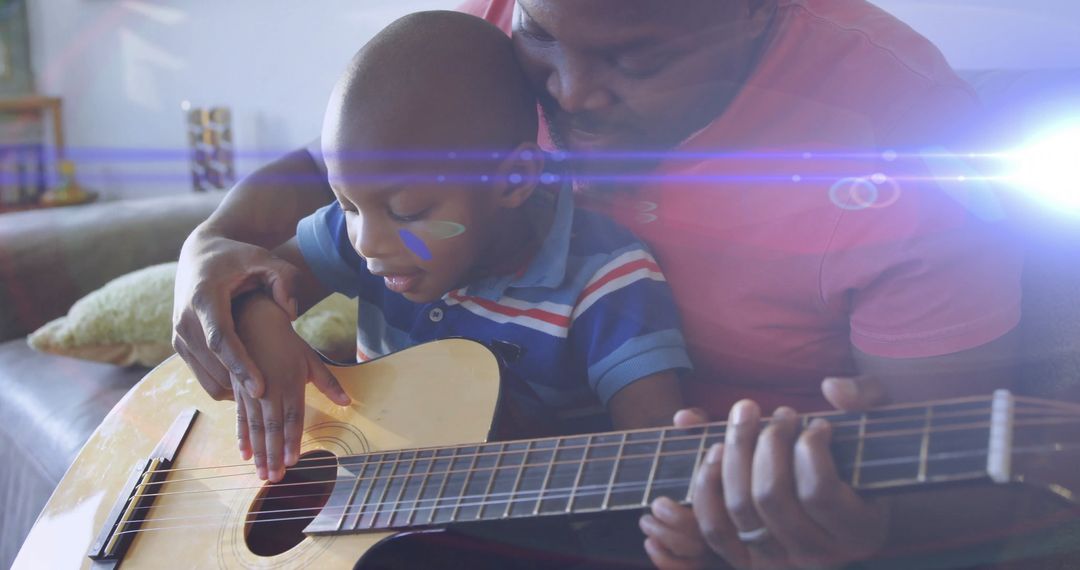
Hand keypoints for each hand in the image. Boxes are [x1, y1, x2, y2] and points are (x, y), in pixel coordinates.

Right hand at [172, 229, 300, 400]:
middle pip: (213, 364)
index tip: (260, 389)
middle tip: (272, 404)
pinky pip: (202, 376)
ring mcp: (178, 334)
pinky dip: (224, 385)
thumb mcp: (264, 259)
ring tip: (265, 397)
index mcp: (204, 297)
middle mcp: (184, 318)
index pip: (221, 340)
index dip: (240, 366)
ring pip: (206, 377)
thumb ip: (284, 279)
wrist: (200, 254)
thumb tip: (291, 313)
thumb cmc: (238, 258)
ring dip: (233, 390)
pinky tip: (249, 386)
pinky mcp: (179, 344)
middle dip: (240, 386)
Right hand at [233, 294, 349, 480]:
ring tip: (261, 474)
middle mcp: (270, 390)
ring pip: (255, 427)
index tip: (292, 461)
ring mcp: (251, 391)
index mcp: (290, 383)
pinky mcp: (238, 391)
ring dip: (259, 452)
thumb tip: (348, 402)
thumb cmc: (286, 342)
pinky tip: (244, 454)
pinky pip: (240, 418)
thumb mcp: (310, 359)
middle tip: (274, 478)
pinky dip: (242, 436)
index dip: (292, 440)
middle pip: (272, 428)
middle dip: (273, 454)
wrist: (252, 320)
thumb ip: (328, 382)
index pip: (292, 417)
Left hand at [641, 377, 890, 569]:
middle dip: (768, 442)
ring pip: (740, 507)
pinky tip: (716, 449)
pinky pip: (713, 527)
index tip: (818, 422)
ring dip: (735, 453)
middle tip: (781, 414)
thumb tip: (833, 389)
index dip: (810, 448)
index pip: (819, 492)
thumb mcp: (879, 422)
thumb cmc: (857, 455)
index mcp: (859, 531)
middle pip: (771, 496)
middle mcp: (817, 556)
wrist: (841, 498)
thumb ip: (867, 396)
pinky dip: (706, 485)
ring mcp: (777, 561)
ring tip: (746, 419)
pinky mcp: (744, 560)